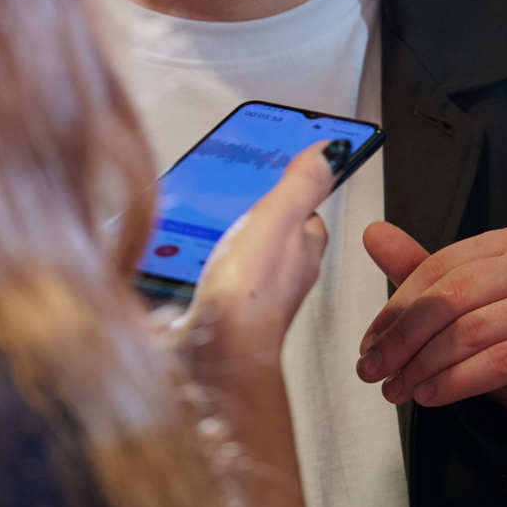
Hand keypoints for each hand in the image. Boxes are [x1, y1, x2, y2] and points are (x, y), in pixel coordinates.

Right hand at [176, 141, 335, 506]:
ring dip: (225, 246)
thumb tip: (330, 152)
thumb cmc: (251, 292)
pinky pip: (208, 286)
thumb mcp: (280, 217)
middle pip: (274, 241)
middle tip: (238, 200)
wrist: (212, 354)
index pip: (309, 217)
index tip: (289, 176)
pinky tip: (176, 265)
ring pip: (241, 263)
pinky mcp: (213, 316)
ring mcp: (245, 299)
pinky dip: (197, 273)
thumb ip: (303, 184)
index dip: (299, 196)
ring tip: (202, 227)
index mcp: (302, 251)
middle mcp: (279, 278)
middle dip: (257, 222)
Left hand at [356, 222, 506, 437]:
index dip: (397, 307)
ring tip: (399, 389)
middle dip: (405, 338)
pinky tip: (431, 395)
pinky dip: (457, 381)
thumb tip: (374, 234)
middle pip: (453, 296)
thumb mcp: (462, 305)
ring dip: (425, 366)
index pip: (440, 266)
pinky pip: (502, 362)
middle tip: (373, 369)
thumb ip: (419, 271)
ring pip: (473, 331)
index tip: (369, 342)